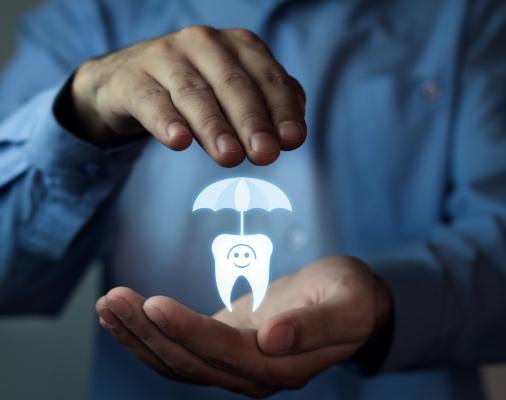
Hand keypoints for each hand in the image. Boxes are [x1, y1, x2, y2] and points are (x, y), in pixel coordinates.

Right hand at [70, 26, 305, 165]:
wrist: (129, 81)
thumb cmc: (196, 89)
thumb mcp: (234, 93)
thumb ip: (267, 106)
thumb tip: (292, 133)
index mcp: (237, 46)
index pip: (268, 79)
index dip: (282, 110)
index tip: (291, 141)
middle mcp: (203, 43)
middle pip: (233, 84)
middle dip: (252, 121)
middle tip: (265, 154)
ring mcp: (164, 57)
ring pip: (194, 93)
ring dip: (214, 126)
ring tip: (229, 156)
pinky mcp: (131, 78)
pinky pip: (151, 100)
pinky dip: (165, 120)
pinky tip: (178, 141)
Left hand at [96, 256, 391, 396]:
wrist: (348, 303)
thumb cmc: (350, 297)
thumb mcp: (346, 304)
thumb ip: (314, 327)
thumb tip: (273, 339)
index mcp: (280, 368)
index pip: (224, 354)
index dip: (187, 333)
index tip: (153, 305)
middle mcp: (251, 375)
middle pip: (189, 362)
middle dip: (147, 332)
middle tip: (113, 299)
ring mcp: (234, 365)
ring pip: (176, 361)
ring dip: (138, 336)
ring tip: (107, 305)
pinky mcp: (224, 347)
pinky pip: (180, 349)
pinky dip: (149, 335)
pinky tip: (125, 315)